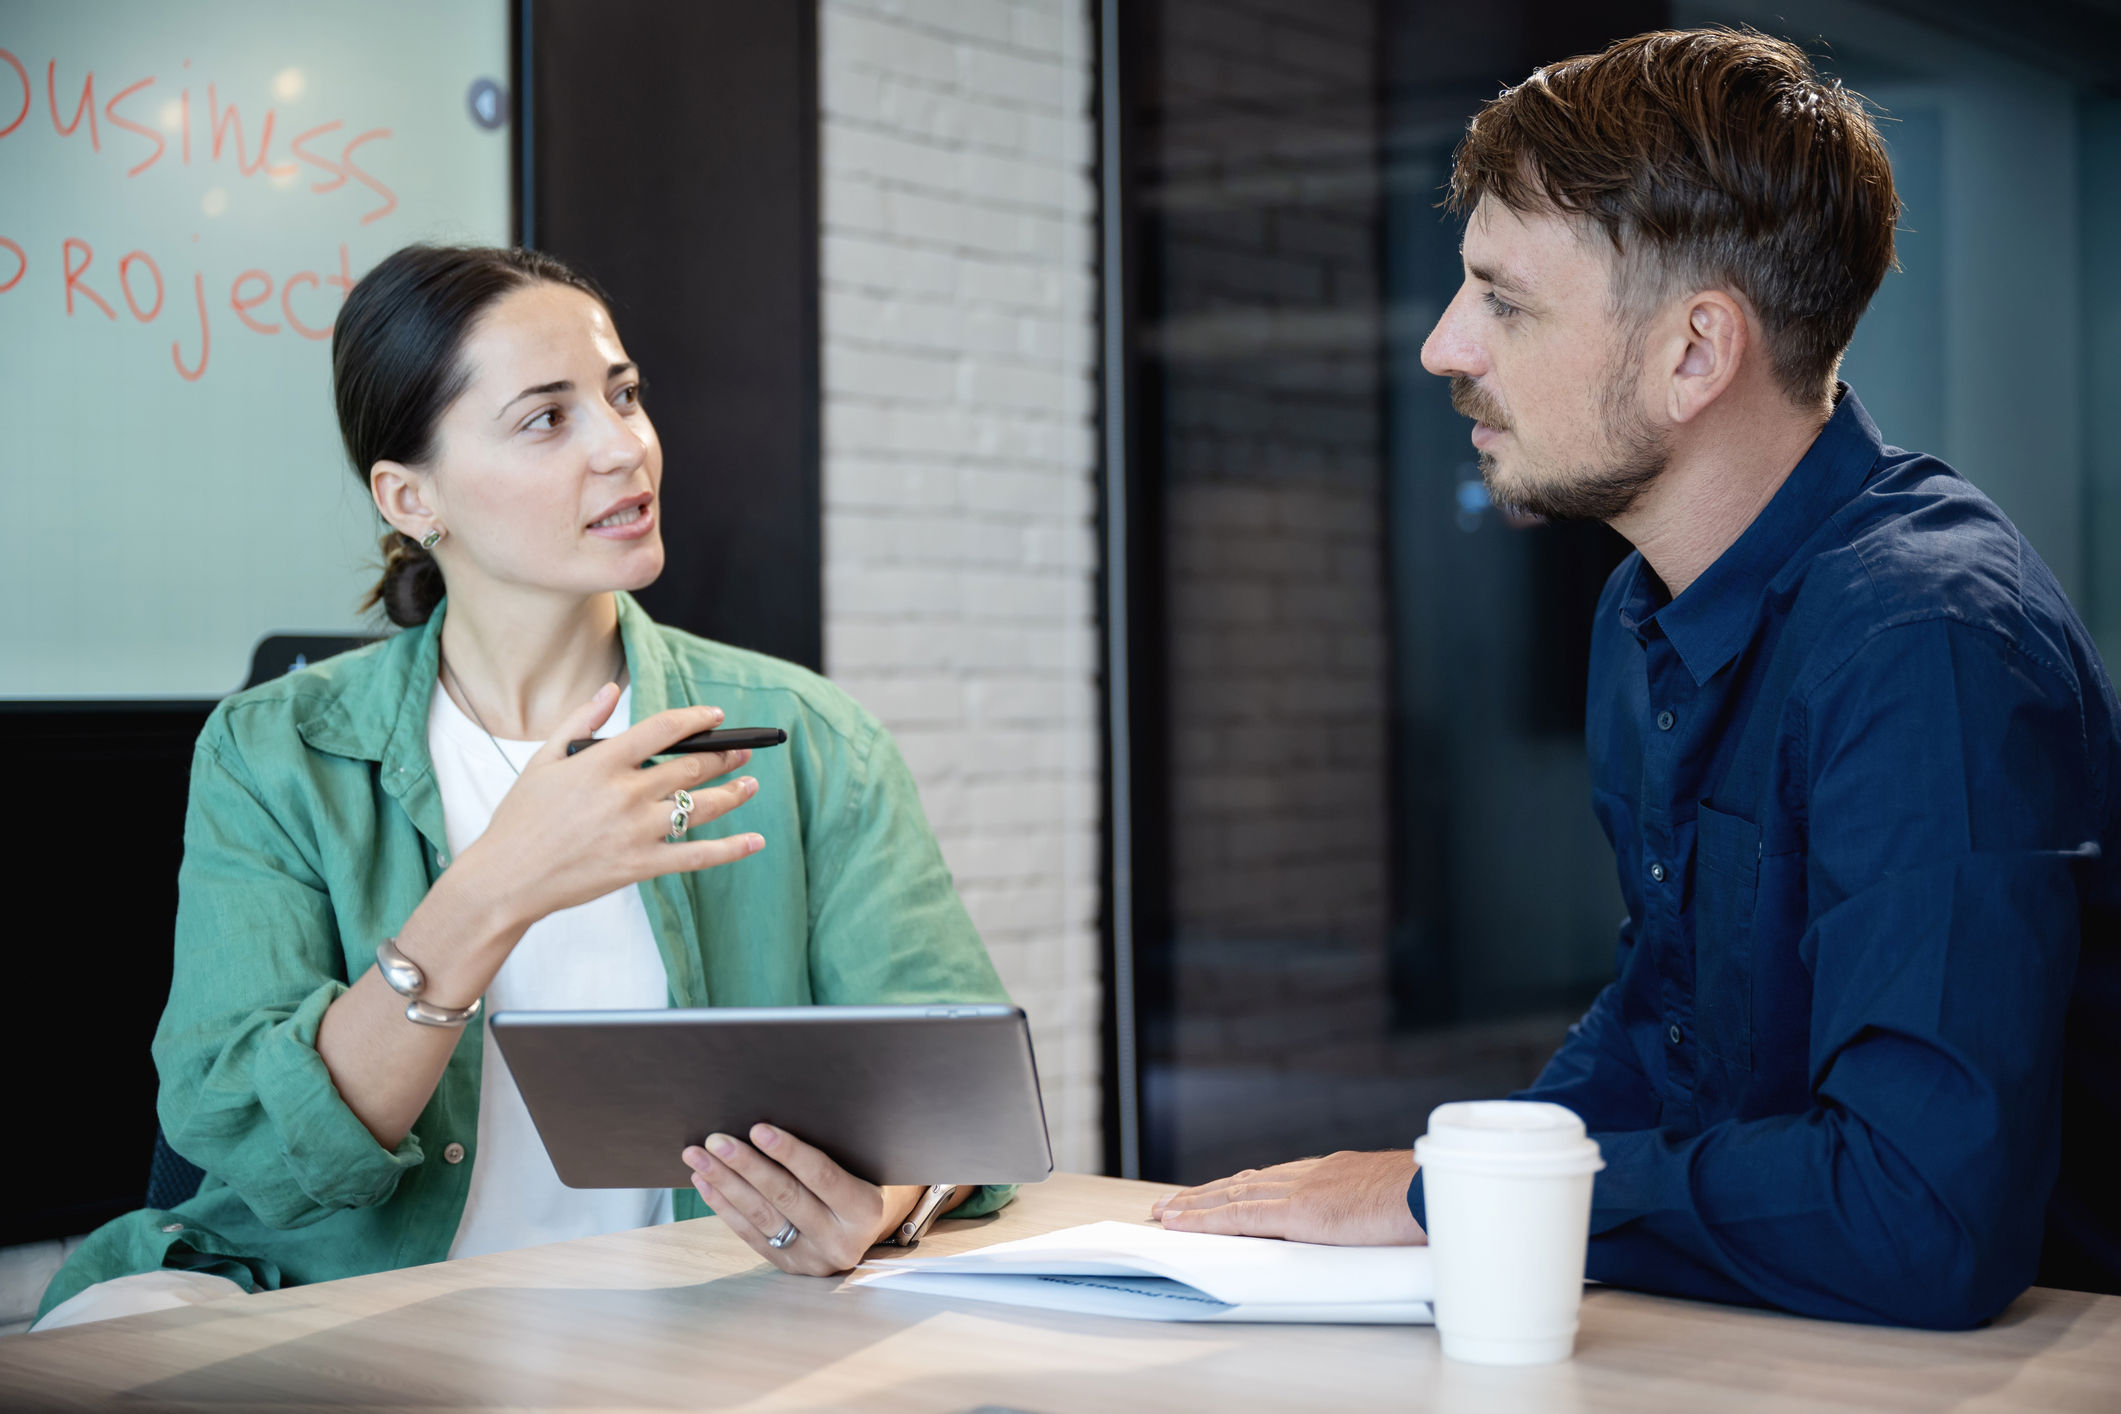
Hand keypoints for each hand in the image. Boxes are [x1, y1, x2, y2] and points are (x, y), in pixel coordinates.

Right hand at [449, 686, 762, 943]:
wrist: (506, 878)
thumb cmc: (521, 818)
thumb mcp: (543, 760)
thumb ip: (581, 721)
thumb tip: (610, 689)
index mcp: (601, 763)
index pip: (663, 729)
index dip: (695, 719)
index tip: (714, 715)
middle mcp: (625, 793)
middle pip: (690, 767)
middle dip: (723, 756)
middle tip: (743, 750)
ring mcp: (636, 831)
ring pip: (701, 806)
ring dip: (733, 793)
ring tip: (751, 784)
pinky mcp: (641, 865)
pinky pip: (697, 856)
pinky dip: (731, 849)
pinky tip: (754, 840)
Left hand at [683, 1124, 924, 1275]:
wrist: (876, 1227)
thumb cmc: (868, 1179)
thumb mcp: (864, 1165)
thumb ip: (831, 1152)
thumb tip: (771, 1126)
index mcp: (865, 1210)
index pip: (822, 1176)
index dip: (788, 1152)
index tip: (757, 1128)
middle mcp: (840, 1240)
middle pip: (785, 1196)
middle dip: (745, 1165)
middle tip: (715, 1141)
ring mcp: (813, 1258)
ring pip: (762, 1216)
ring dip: (726, 1184)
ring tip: (700, 1158)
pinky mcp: (790, 1265)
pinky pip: (751, 1234)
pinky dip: (726, 1207)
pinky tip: (706, 1184)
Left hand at [1151, 1150, 1427, 1244]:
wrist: (1442, 1193)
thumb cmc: (1433, 1203)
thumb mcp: (1397, 1204)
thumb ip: (1374, 1211)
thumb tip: (1376, 1224)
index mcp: (1337, 1172)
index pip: (1278, 1178)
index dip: (1243, 1185)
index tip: (1221, 1191)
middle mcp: (1314, 1174)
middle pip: (1249, 1182)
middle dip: (1210, 1193)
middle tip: (1175, 1203)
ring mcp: (1305, 1190)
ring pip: (1235, 1195)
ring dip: (1198, 1205)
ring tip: (1167, 1214)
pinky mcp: (1301, 1213)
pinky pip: (1241, 1216)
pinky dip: (1208, 1218)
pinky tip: (1183, 1222)